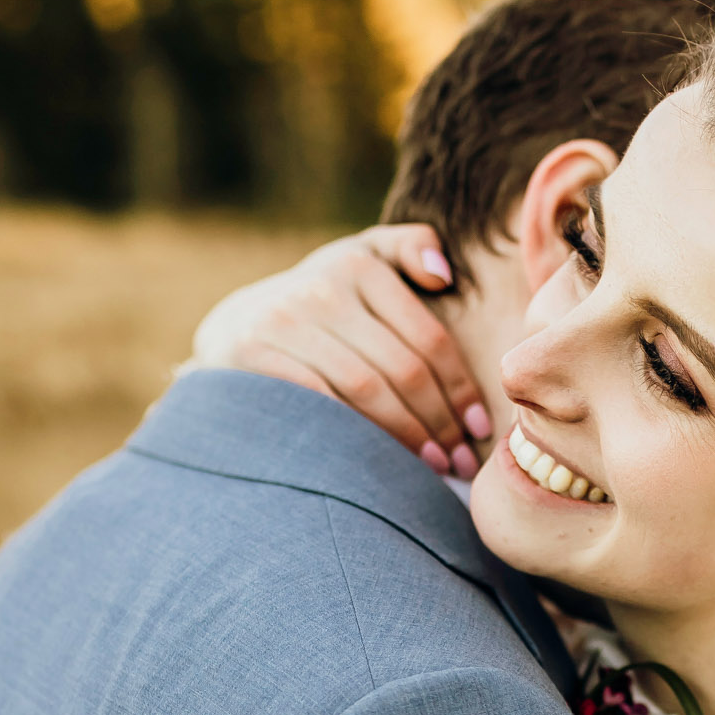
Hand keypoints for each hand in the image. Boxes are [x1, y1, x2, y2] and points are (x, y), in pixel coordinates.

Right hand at [193, 225, 491, 479]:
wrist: (235, 329)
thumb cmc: (321, 304)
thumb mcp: (361, 260)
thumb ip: (407, 249)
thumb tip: (443, 274)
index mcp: (358, 264)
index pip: (429, 339)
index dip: (461, 389)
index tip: (480, 426)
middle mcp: (322, 288)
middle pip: (403, 368)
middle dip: (441, 421)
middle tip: (462, 459)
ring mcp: (286, 322)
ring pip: (367, 391)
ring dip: (408, 436)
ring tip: (434, 465)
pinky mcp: (258, 358)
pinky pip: (324, 406)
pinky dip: (360, 436)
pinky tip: (384, 461)